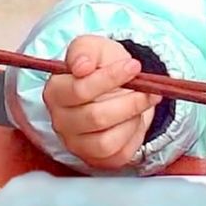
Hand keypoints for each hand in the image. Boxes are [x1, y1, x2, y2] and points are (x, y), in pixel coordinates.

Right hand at [43, 34, 159, 171]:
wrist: (114, 85)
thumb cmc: (100, 66)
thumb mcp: (93, 47)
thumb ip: (84, 50)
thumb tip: (81, 66)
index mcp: (55, 92)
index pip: (80, 90)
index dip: (110, 78)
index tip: (134, 66)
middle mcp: (60, 121)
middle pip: (96, 117)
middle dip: (130, 101)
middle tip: (150, 89)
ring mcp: (76, 143)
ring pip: (106, 141)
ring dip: (132, 119)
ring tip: (142, 103)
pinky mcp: (95, 158)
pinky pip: (118, 154)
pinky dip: (134, 136)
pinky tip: (135, 119)